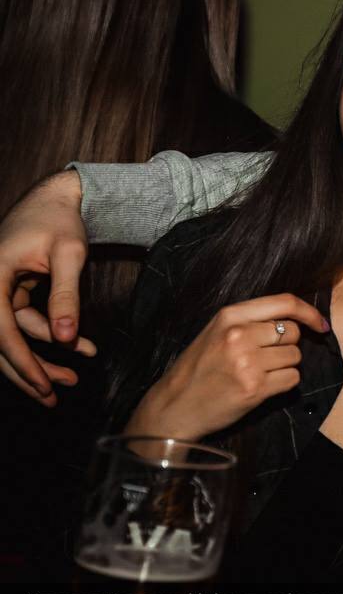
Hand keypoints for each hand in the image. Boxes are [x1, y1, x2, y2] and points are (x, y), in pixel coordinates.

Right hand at [0, 171, 96, 405]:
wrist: (56, 197)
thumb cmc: (61, 220)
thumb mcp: (70, 254)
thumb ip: (66, 296)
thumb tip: (66, 340)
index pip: (1, 330)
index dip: (21, 361)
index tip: (44, 385)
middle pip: (0, 341)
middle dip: (28, 371)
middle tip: (54, 396)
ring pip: (12, 336)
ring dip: (42, 358)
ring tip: (73, 378)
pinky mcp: (8, 293)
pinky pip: (23, 323)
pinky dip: (49, 336)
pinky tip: (82, 347)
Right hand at [126, 294, 328, 440]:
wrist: (174, 406)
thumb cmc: (199, 368)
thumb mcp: (217, 331)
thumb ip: (251, 320)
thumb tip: (297, 318)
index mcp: (230, 316)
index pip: (285, 303)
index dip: (309, 312)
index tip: (320, 324)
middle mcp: (239, 335)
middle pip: (293, 332)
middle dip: (287, 346)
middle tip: (264, 358)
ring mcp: (247, 362)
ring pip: (295, 357)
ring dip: (285, 366)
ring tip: (258, 373)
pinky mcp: (254, 388)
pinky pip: (292, 379)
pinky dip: (284, 384)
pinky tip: (262, 386)